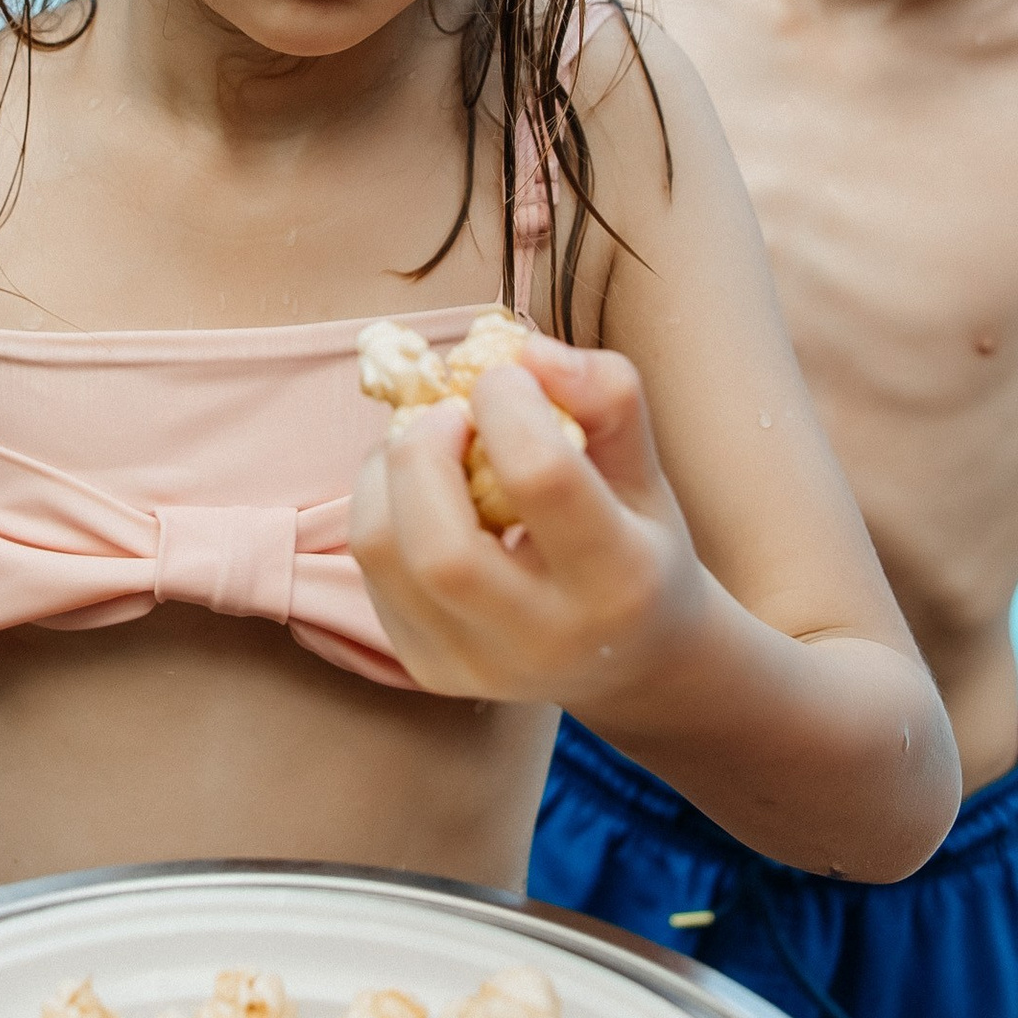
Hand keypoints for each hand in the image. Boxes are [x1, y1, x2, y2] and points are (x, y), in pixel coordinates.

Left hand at [349, 338, 703, 710]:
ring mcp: (475, 665)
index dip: (507, 404)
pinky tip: (423, 492)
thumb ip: (605, 395)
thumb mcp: (646, 468)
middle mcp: (544, 640)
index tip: (506, 379)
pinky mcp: (426, 667)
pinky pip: (371, 568)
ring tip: (429, 442)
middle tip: (450, 412)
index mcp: (619, 582)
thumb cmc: (638, 542)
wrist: (631, 660)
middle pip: (442, 546)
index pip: (541, 478)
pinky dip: (380, 505)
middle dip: (425, 448)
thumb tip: (524, 351)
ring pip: (383, 553)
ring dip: (388, 471)